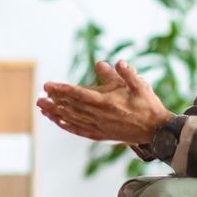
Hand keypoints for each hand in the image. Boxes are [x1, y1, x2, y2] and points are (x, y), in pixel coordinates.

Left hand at [37, 60, 173, 143]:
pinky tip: (57, 122)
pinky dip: (67, 126)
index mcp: (108, 102)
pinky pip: (80, 130)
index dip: (62, 89)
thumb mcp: (140, 85)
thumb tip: (117, 61)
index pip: (80, 94)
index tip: (49, 85)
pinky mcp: (102, 134)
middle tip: (39, 95)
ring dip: (56, 114)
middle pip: (72, 107)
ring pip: (73, 120)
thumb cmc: (148, 105)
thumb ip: (127, 74)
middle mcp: (101, 116)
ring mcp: (100, 127)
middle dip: (54, 101)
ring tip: (42, 107)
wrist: (157, 130)